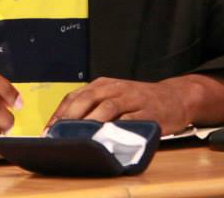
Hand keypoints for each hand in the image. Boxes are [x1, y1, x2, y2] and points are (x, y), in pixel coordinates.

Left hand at [46, 75, 223, 135]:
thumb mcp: (114, 97)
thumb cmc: (140, 101)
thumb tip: (65, 129)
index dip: (59, 113)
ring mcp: (132, 98)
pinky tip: (107, 138)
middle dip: (70, 117)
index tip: (48, 130)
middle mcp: (115, 88)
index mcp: (103, 84)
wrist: (175, 97)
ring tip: (78, 137)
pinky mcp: (147, 111)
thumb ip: (93, 108)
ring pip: (107, 107)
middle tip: (58, 134)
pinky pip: (129, 120)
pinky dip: (117, 129)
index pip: (75, 96)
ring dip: (91, 122)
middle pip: (87, 99)